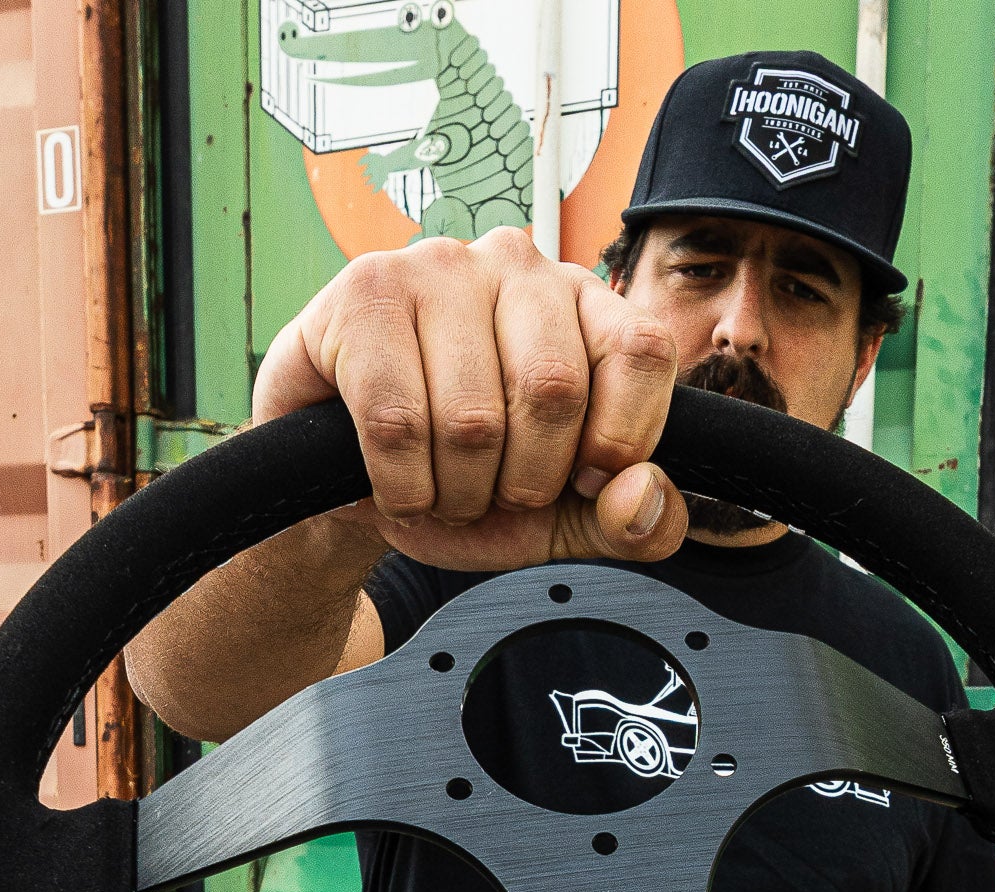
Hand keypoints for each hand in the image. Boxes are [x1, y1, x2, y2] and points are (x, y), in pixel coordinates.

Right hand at [251, 228, 688, 572]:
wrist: (351, 488)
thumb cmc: (465, 481)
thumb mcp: (564, 520)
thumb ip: (634, 524)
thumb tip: (642, 495)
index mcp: (584, 303)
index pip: (643, 351)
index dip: (620, 439)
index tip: (580, 481)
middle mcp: (517, 264)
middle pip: (554, 388)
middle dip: (525, 481)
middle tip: (493, 492)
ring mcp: (437, 267)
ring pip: (472, 418)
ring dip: (457, 493)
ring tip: (441, 490)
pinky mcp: (364, 293)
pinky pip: (397, 423)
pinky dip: (403, 487)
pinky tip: (396, 486)